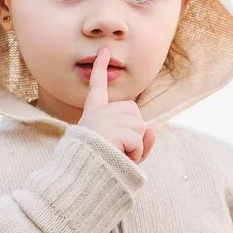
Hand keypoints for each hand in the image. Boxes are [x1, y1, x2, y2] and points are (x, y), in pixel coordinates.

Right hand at [78, 47, 155, 163]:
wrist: (79, 182)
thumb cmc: (99, 171)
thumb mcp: (120, 154)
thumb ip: (139, 143)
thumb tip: (153, 131)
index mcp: (93, 116)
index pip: (97, 88)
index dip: (100, 68)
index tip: (104, 50)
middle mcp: (97, 113)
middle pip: (134, 113)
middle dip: (135, 134)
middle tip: (119, 151)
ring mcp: (104, 119)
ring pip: (139, 126)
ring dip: (136, 147)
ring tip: (117, 156)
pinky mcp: (111, 129)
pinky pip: (138, 140)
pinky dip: (135, 154)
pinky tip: (119, 159)